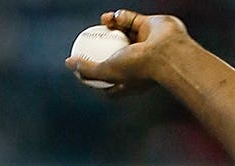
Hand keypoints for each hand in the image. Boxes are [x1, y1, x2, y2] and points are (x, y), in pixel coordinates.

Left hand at [65, 9, 190, 95]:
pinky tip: (111, 17)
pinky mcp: (150, 27)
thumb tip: (68, 63)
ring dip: (110, 27)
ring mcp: (145, 44)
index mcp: (129, 79)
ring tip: (102, 21)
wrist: (166, 52)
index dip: (94, 72)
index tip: (80, 65)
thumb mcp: (106, 71)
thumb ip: (86, 69)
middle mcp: (138, 62)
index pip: (108, 78)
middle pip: (114, 52)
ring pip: (122, 33)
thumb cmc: (138, 67)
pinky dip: (121, 18)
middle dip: (101, 45)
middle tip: (88, 38)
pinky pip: (132, 20)